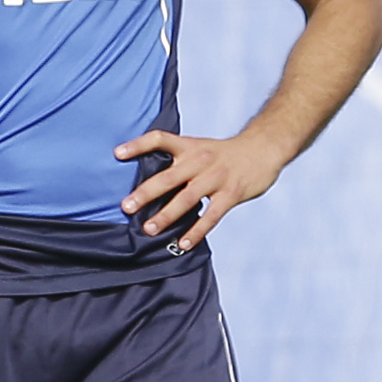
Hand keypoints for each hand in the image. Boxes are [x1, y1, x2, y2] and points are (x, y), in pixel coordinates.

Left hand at [116, 130, 286, 252]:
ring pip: (187, 198)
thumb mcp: (202, 147)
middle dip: (146, 193)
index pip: (160, 139)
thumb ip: (179, 162)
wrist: (264, 148)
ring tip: (149, 229)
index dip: (138, 145)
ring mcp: (217, 177)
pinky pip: (212, 215)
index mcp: (191, 147)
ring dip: (167, 215)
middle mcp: (201, 160)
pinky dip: (197, 231)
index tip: (117, 154)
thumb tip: (149, 184)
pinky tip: (183, 243)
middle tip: (126, 207)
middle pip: (169, 176)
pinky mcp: (232, 193)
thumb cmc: (226, 153)